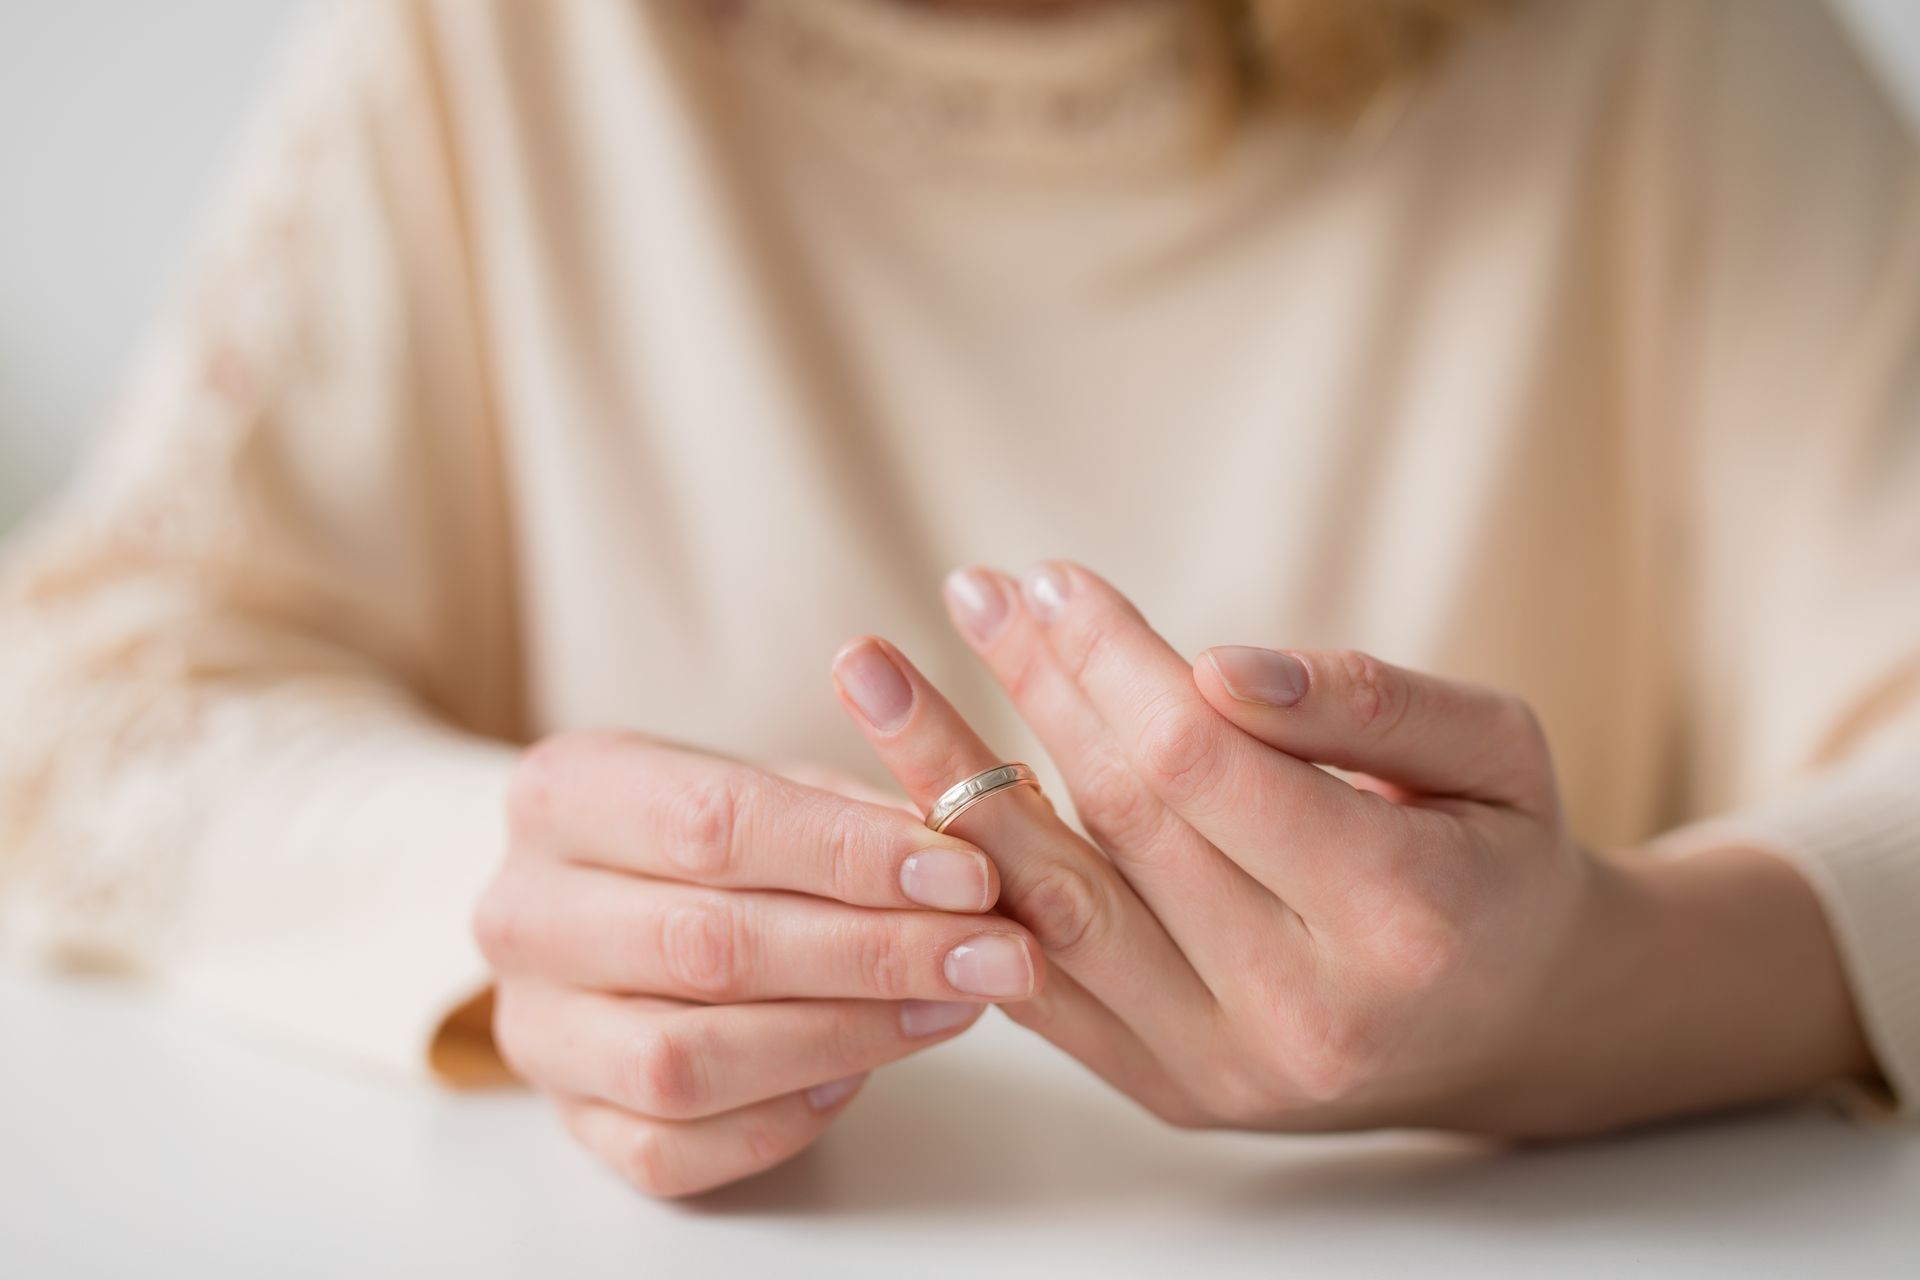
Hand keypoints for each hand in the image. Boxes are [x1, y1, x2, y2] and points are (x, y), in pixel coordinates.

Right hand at [472, 732, 1044, 1195]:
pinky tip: (861, 1070)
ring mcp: (536, 1026)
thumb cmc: (707, 833)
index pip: (715, 822)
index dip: (854, 855)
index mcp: (563, 791)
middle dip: (875, 953)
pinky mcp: (568, 1118)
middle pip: (708, 945)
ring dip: (843, 1037)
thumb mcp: (770, 783)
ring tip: (950, 1006)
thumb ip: (855, 813)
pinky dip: (783, 1117)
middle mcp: (523, 910)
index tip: (969, 876)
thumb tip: (967, 864)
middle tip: (995, 955)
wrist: (603, 898)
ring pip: (686, 1060)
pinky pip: (673, 1148)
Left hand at [832, 562, 1871, 1135]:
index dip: (1114, 662)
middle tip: (974, 592)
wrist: (1511, 1021)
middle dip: (1037, 692)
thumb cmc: (1501, 857)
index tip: (1052, 577)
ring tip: (882, 679)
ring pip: (1051, 909)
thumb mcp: (1497, 750)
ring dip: (954, 783)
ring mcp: (1222, 1069)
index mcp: (1402, 918)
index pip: (1208, 767)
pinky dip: (972, 884)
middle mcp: (1302, 1013)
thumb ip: (1367, 701)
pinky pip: (1039, 980)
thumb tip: (1218, 667)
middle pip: (1122, 825)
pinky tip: (920, 794)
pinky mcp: (1168, 1090)